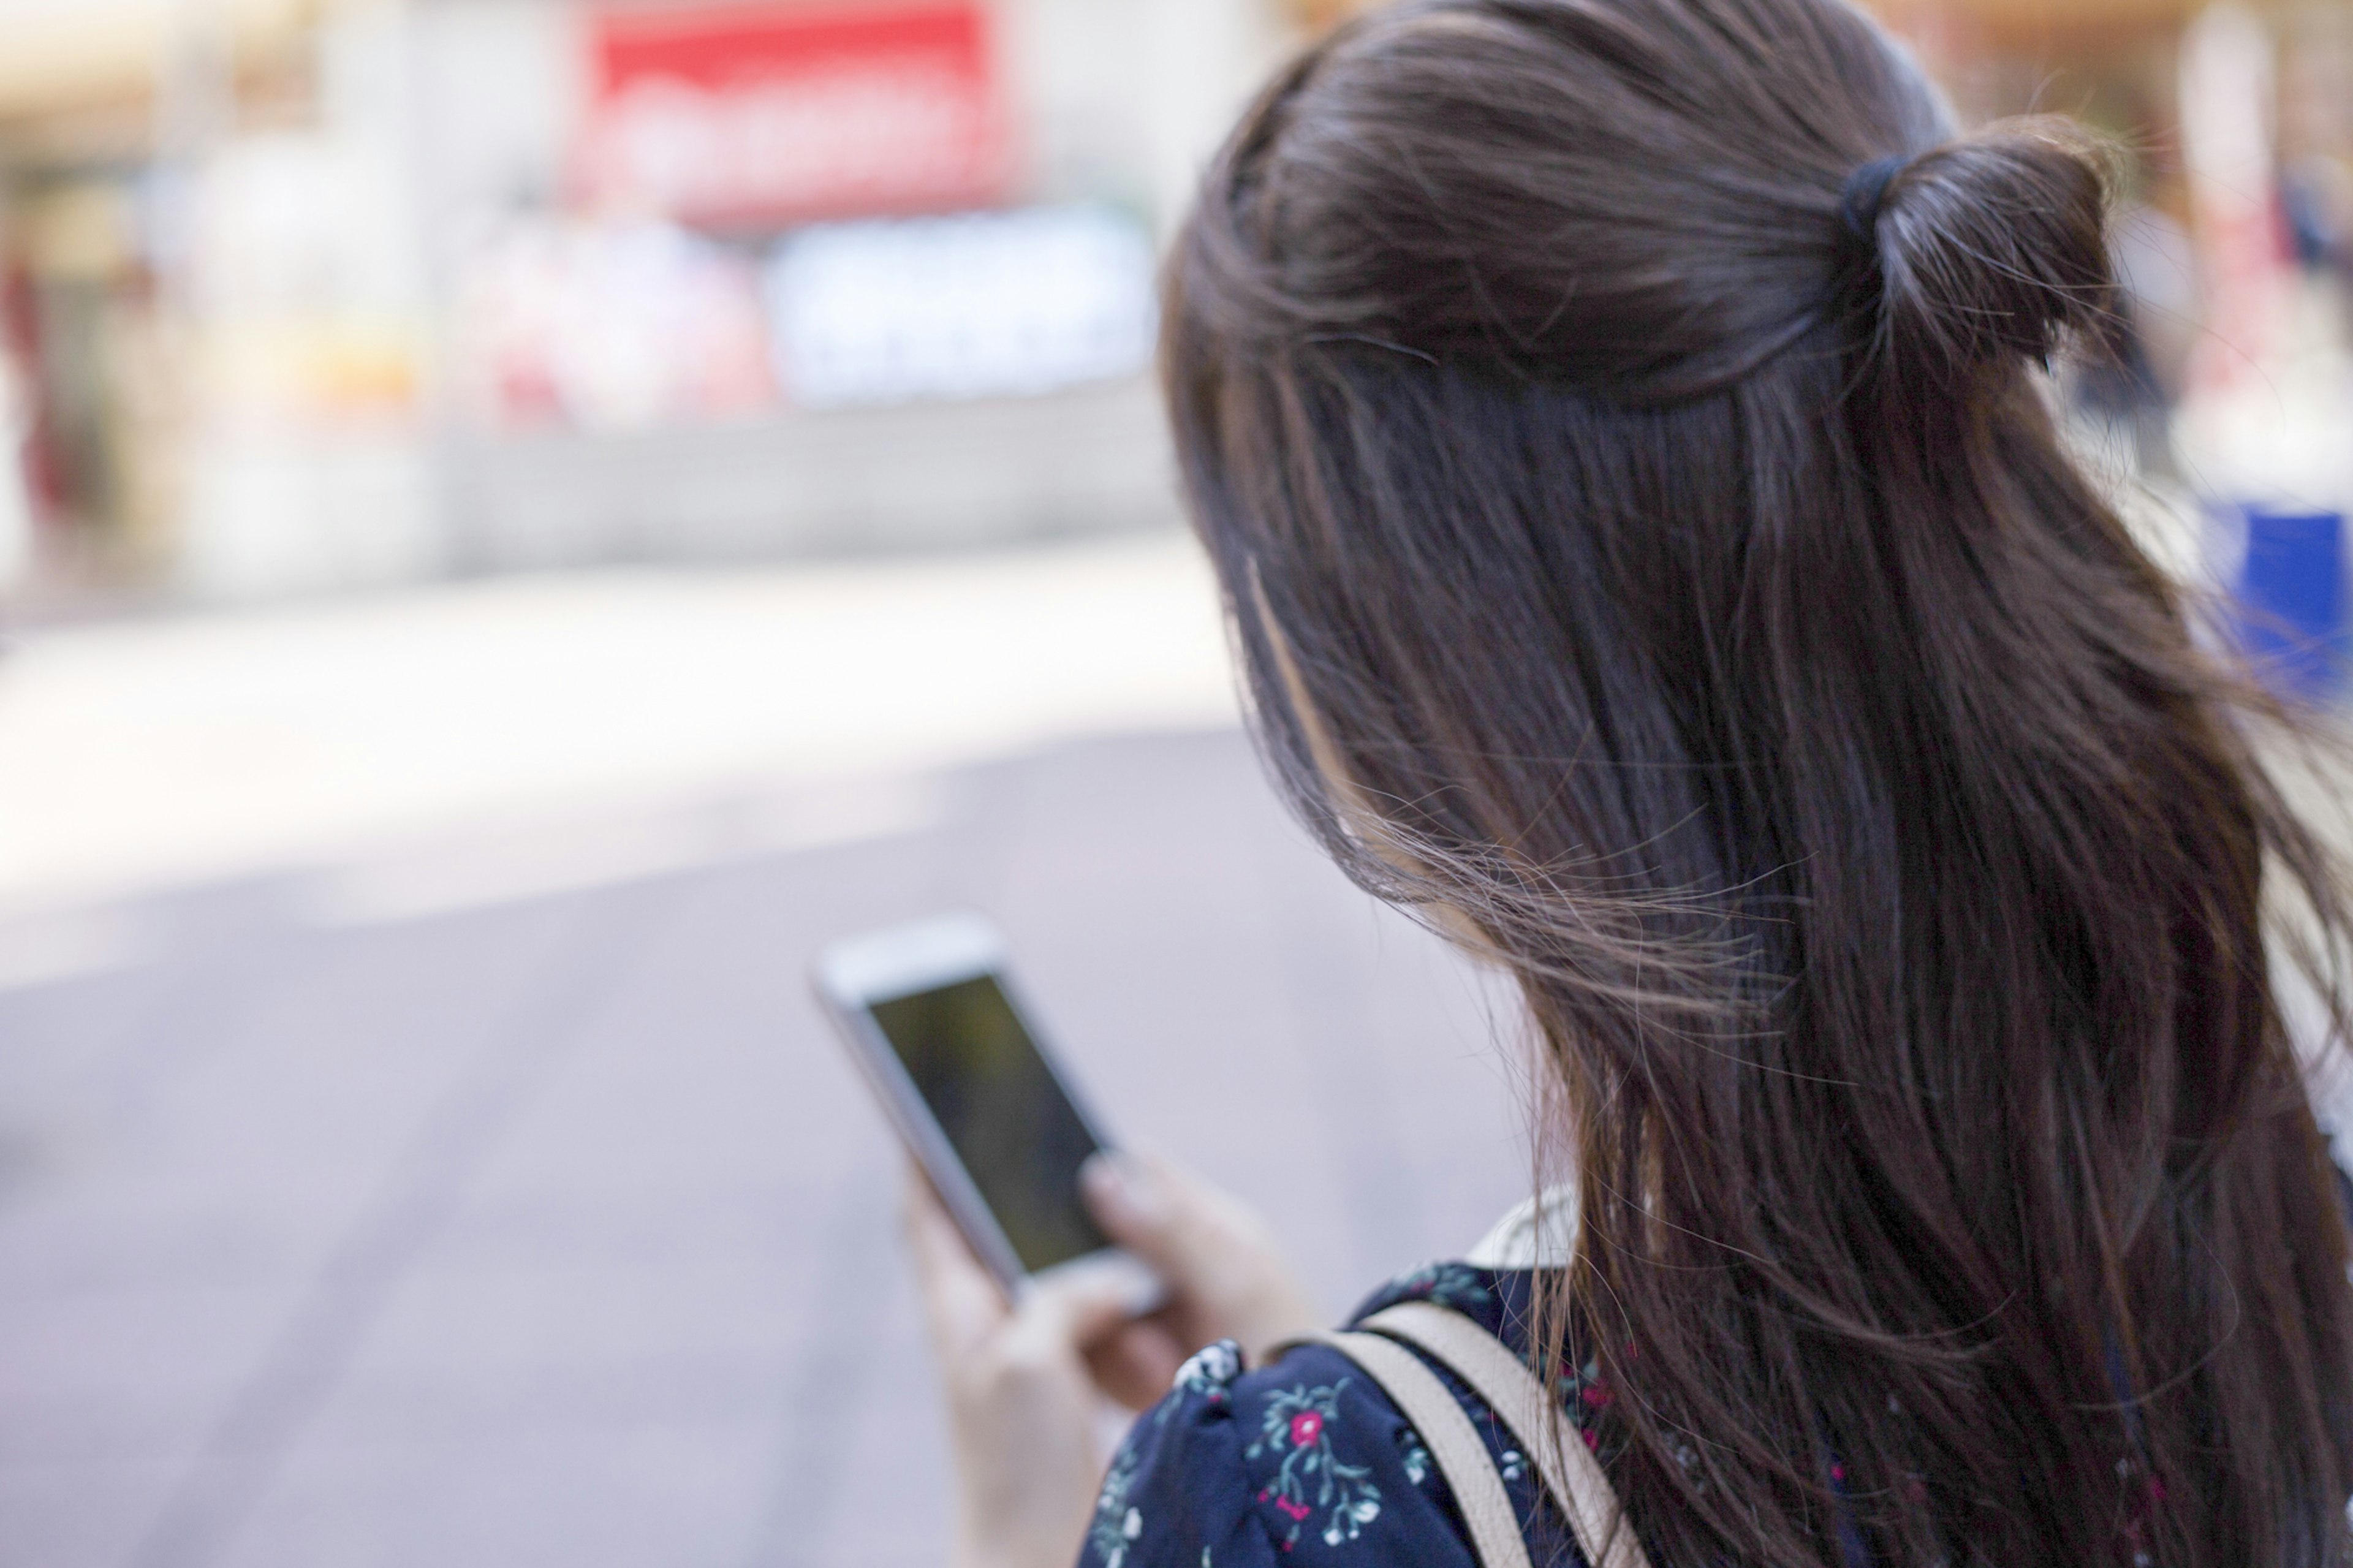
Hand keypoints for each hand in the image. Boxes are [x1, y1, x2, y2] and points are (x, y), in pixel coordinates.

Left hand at [903, 1153, 1323, 1567]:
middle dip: (1026, 1196)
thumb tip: (1108, 1280)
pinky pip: (1102, 1329)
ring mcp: (1030, 1366)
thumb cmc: (1014, 1468)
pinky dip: (1126, 1315)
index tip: (923, 1102)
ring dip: (1096, 1269)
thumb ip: (1061, 1297)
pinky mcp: (1073, 1395)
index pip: (928, 1215)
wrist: (1040, 1563)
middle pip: (1001, 1238)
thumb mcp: (1028, 1360)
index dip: (925, 1155)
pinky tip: (1150, 1309)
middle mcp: (988, 1333)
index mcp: (958, 1314)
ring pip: (1065, 1284)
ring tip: (1122, 1254)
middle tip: (1046, 1142)